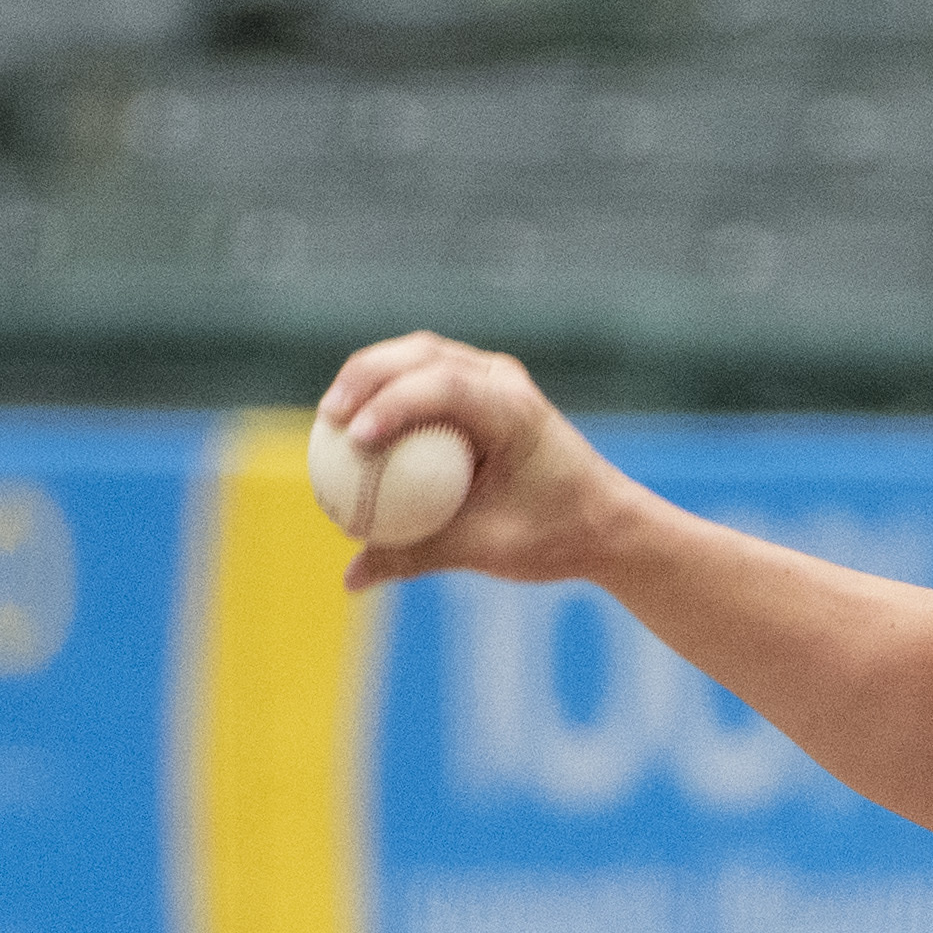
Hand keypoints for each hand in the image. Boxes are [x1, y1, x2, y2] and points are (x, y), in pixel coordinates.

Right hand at [314, 330, 642, 593]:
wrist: (604, 522)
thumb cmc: (553, 536)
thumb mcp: (486, 550)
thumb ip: (417, 556)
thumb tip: (351, 578)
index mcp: (515, 410)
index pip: (446, 386)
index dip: (393, 404)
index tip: (356, 439)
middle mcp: (504, 381)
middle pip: (422, 354)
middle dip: (366, 376)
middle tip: (328, 418)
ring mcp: (492, 378)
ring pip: (418, 355)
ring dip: (370, 374)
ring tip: (331, 414)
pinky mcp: (478, 389)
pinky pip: (423, 378)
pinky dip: (386, 392)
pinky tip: (353, 422)